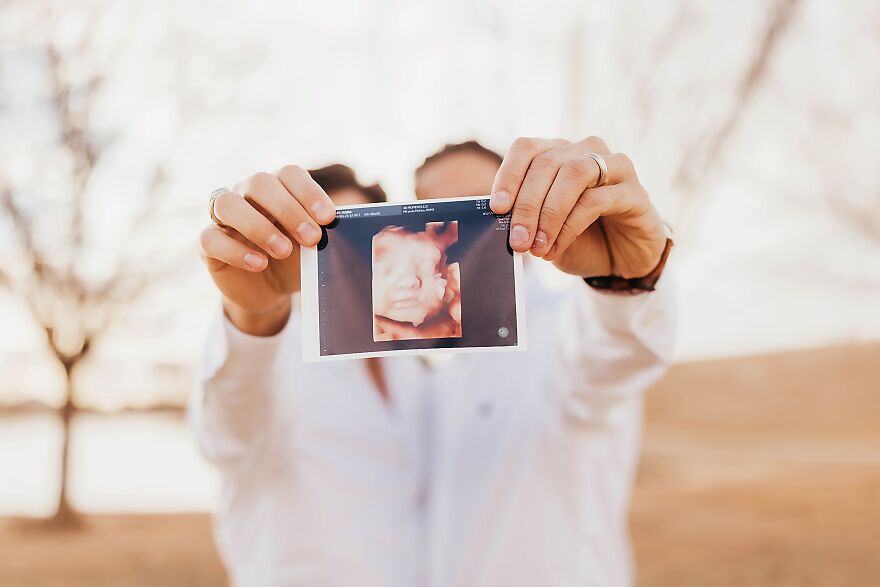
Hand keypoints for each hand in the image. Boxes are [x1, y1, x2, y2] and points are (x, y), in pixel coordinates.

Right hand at [199, 166, 335, 335]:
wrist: (272, 291)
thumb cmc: (297, 259)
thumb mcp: (314, 248)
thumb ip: (324, 234)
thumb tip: (342, 230)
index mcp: (278, 187)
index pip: (289, 174)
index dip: (308, 192)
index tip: (328, 218)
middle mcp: (247, 194)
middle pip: (260, 183)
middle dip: (288, 210)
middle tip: (312, 238)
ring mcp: (223, 217)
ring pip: (228, 204)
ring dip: (258, 226)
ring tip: (283, 251)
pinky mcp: (208, 244)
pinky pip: (211, 239)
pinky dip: (235, 250)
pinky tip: (258, 263)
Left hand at [490, 137, 665, 278]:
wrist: (621, 261)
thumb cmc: (580, 240)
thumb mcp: (544, 230)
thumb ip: (525, 219)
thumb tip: (499, 219)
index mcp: (558, 153)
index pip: (527, 149)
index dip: (509, 175)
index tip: (497, 208)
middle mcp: (586, 151)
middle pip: (547, 164)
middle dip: (527, 205)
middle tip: (517, 241)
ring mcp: (614, 167)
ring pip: (573, 174)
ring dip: (549, 213)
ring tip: (537, 247)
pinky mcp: (635, 191)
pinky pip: (597, 199)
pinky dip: (571, 226)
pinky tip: (557, 247)